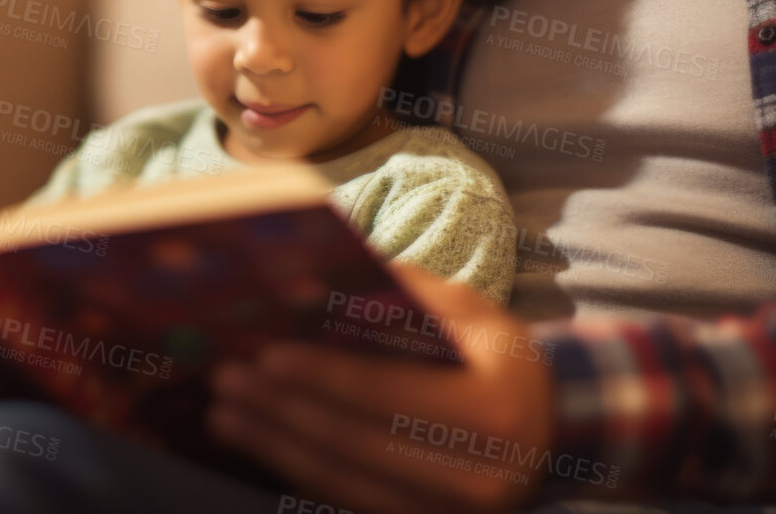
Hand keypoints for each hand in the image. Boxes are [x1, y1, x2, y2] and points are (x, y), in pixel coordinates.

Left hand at [207, 264, 554, 512]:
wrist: (551, 432)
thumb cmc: (499, 358)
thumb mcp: (470, 313)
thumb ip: (397, 293)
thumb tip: (308, 283)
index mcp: (486, 410)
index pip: (386, 393)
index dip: (321, 377)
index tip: (265, 356)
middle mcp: (471, 475)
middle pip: (353, 443)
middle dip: (280, 412)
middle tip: (226, 382)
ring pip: (342, 482)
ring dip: (274, 447)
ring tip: (224, 415)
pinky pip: (349, 503)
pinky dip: (299, 472)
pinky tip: (262, 445)